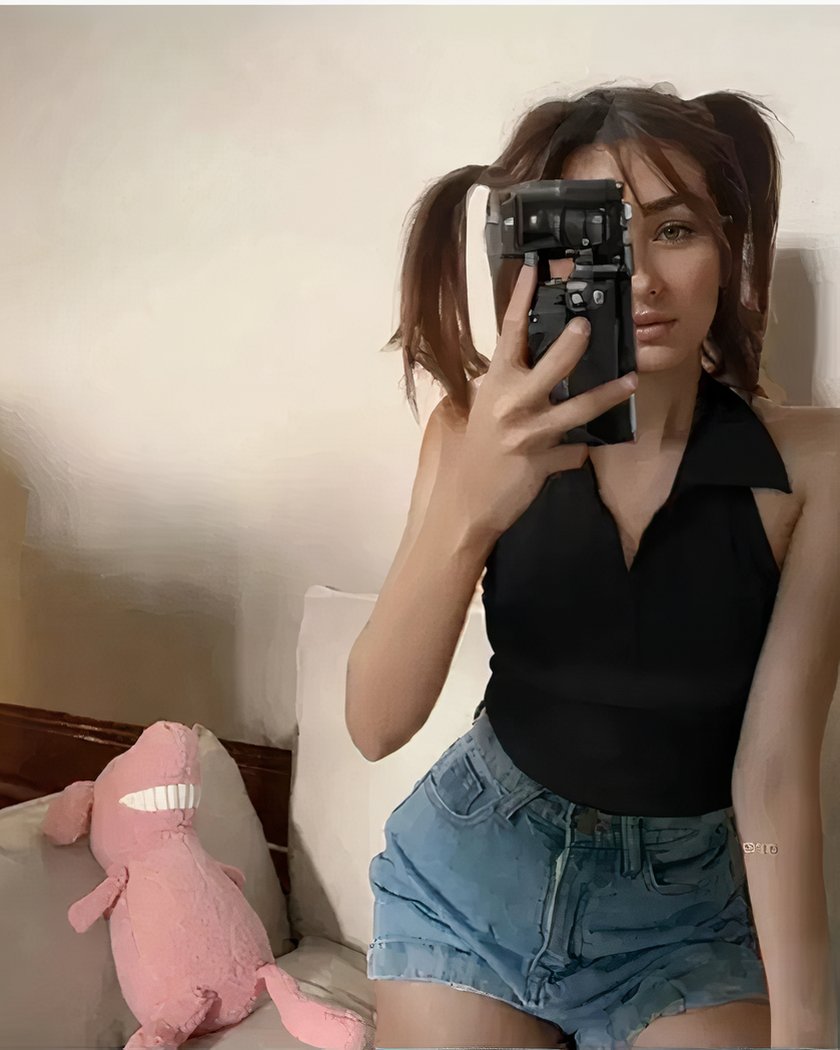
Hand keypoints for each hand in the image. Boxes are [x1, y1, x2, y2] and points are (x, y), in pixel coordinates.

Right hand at [444, 260, 636, 541]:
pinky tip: (580, 451)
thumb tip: (525, 362)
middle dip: (570, 346)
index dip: (520, 298)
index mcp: (493, 384)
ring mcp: (527, 434)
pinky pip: (573, 452)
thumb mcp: (483, 409)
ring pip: (575, 410)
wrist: (467, 502)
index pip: (508, 332)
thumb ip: (505, 385)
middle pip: (548, 367)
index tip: (534, 268)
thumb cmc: (475, 452)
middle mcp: (510, 405)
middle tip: (589, 325)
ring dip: (606, 396)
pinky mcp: (542, 462)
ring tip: (629, 382)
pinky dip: (579, 451)